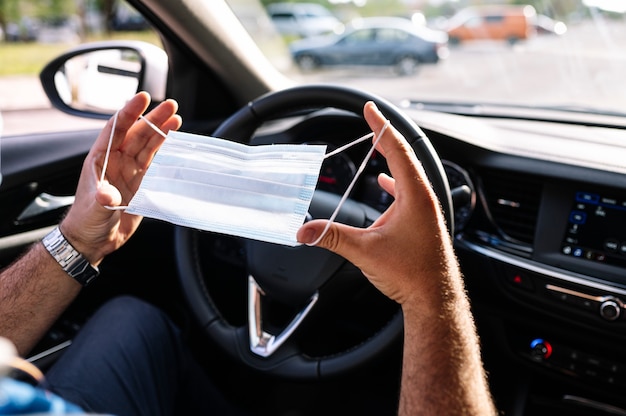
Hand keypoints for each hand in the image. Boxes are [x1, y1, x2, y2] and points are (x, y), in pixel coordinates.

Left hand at [60, 92, 180, 265]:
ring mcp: (128, 170)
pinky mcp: (140, 181)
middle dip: (153, 118)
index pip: (117, 128)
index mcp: (100, 159)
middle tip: (170, 106)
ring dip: (161, 130)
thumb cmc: (86, 221)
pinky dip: (163, 147)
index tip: (143, 98)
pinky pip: (153, 159)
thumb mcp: (93, 209)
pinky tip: (172, 137)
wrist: (94, 240)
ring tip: (176, 117)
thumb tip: (107, 194)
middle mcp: (115, 160)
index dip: (130, 112)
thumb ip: (101, 199)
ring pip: (147, 144)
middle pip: (137, 133)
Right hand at [297, 101, 456, 308]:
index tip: (370, 109)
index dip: (380, 127)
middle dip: (385, 136)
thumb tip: (304, 231)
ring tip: (377, 145)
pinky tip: (384, 184)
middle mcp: (423, 198)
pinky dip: (393, 181)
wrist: (435, 299)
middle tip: (372, 119)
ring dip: (390, 158)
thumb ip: (332, 238)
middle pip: (404, 156)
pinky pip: (407, 192)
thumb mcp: (365, 251)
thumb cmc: (411, 274)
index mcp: (415, 195)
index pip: (396, 150)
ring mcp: (424, 210)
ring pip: (407, 174)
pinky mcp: (421, 222)